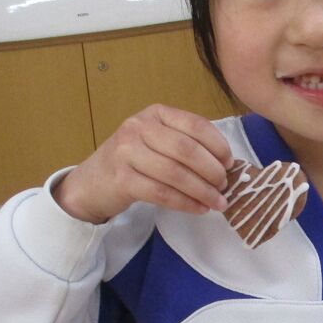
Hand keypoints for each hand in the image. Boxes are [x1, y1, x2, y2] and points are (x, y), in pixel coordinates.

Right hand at [53, 104, 233, 222]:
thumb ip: (186, 145)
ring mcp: (127, 153)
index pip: (195, 125)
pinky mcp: (122, 180)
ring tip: (217, 202)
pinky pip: (162, 193)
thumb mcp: (157, 141)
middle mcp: (138, 128)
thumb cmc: (134, 161)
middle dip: (212, 170)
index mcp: (155, 113)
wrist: (92, 183)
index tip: (230, 163)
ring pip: (175, 173)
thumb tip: (226, 164)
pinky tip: (199, 209)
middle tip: (225, 186)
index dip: (218, 145)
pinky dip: (185, 203)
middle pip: (186, 149)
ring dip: (202, 190)